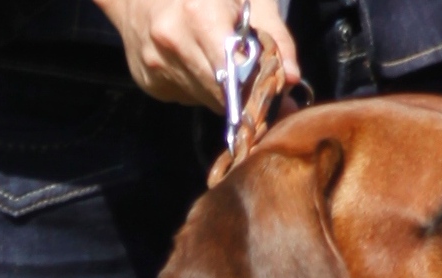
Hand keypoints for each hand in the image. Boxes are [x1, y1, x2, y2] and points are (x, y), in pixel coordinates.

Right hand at [92, 0, 299, 111]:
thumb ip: (275, 37)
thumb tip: (293, 79)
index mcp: (199, 15)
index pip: (237, 73)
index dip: (256, 87)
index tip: (272, 94)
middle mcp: (172, 44)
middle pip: (220, 92)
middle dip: (241, 92)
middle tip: (254, 84)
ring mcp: (155, 66)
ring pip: (203, 98)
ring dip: (220, 88)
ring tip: (221, 62)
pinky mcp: (148, 83)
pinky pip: (185, 96)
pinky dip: (198, 85)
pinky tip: (195, 61)